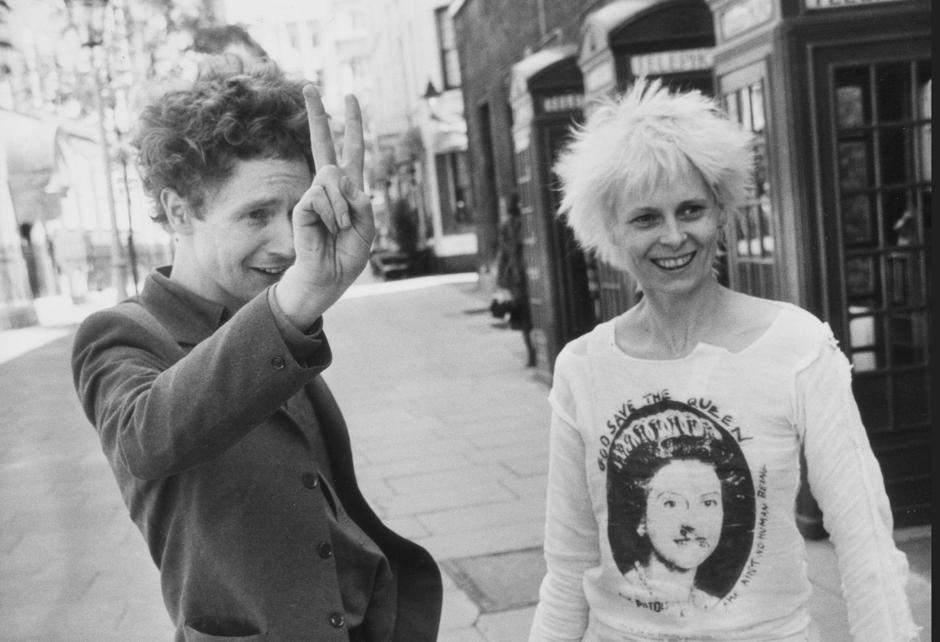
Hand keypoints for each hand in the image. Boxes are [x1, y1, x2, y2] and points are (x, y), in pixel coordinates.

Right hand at [276, 85, 374, 326]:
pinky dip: (332, 215)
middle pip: (325, 146)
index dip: (352, 127)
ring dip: (342, 209)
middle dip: (319, 115)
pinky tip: (327, 229)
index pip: (351, 152)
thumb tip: (340, 181)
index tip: (349, 99)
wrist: (327, 279)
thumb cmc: (347, 256)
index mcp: (349, 191)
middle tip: (309, 84)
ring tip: (338, 229)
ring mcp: (315, 195)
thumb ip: (361, 203)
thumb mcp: (367, 228)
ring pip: (333, 180)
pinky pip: (321, 197)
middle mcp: (330, 188)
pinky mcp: (303, 206)